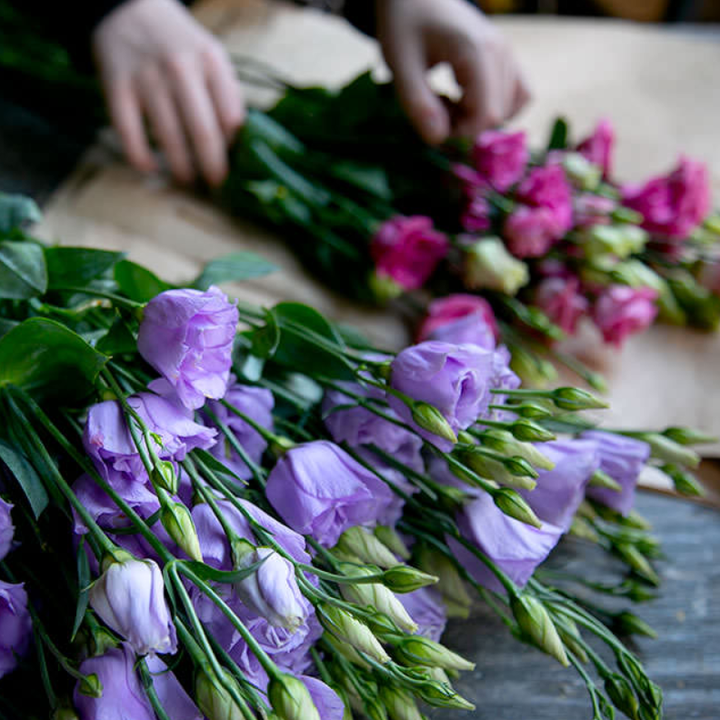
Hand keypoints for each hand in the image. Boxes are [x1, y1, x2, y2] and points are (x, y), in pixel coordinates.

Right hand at [92, 0, 243, 185]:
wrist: (127, 7)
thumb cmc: (178, 45)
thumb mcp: (211, 56)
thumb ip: (226, 94)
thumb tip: (235, 145)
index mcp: (211, 61)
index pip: (232, 118)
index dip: (233, 148)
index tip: (232, 163)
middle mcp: (180, 68)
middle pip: (203, 133)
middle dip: (212, 168)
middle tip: (215, 184)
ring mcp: (147, 78)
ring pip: (169, 138)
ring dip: (181, 168)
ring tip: (187, 180)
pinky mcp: (117, 87)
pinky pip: (129, 134)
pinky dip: (141, 158)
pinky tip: (151, 168)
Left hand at [376, 0, 529, 144]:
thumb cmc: (404, 24)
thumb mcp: (400, 64)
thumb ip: (418, 104)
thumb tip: (438, 140)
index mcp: (477, 52)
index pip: (487, 115)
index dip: (460, 133)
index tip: (432, 122)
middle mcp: (501, 52)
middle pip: (498, 115)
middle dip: (465, 125)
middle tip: (434, 106)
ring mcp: (508, 54)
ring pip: (510, 109)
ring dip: (477, 118)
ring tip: (448, 101)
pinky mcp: (507, 58)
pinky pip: (519, 95)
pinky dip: (494, 107)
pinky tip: (465, 100)